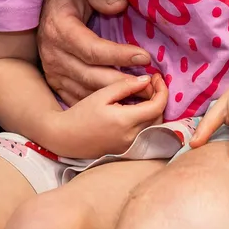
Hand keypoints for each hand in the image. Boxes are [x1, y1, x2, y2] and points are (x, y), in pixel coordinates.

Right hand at [38, 0, 150, 103]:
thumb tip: (121, 5)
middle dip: (122, 82)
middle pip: (91, 76)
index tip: (145, 56)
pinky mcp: (56, 83)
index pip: (93, 49)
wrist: (42, 10)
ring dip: (114, 96)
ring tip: (142, 95)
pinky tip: (122, 103)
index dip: (119, 55)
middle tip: (150, 85)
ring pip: (86, 92)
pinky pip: (79, 99)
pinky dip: (101, 104)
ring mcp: (53, 72)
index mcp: (60, 30)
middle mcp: (54, 55)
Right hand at [45, 73, 170, 158]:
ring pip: (155, 126)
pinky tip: (138, 109)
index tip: (156, 77)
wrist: (66, 137)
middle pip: (159, 116)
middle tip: (151, 83)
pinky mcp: (127, 151)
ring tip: (144, 94)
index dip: (162, 90)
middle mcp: (131, 137)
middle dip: (159, 98)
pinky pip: (145, 134)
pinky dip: (147, 120)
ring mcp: (130, 146)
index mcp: (125, 121)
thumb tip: (147, 80)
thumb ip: (126, 86)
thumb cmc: (81, 114)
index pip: (157, 106)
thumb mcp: (102, 94)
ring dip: (154, 109)